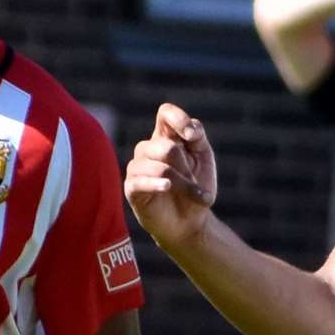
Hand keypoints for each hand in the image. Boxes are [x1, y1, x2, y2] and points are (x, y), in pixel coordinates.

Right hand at [124, 103, 216, 249]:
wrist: (192, 221)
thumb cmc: (197, 186)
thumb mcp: (203, 157)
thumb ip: (197, 136)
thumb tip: (190, 129)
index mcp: (167, 136)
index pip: (165, 113)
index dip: (178, 118)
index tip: (192, 136)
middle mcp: (149, 149)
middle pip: (164, 144)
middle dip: (185, 164)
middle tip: (195, 181)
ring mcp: (138, 168)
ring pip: (155, 164)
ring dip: (180, 180)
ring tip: (194, 194)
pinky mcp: (132, 188)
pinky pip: (139, 180)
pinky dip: (156, 183)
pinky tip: (167, 187)